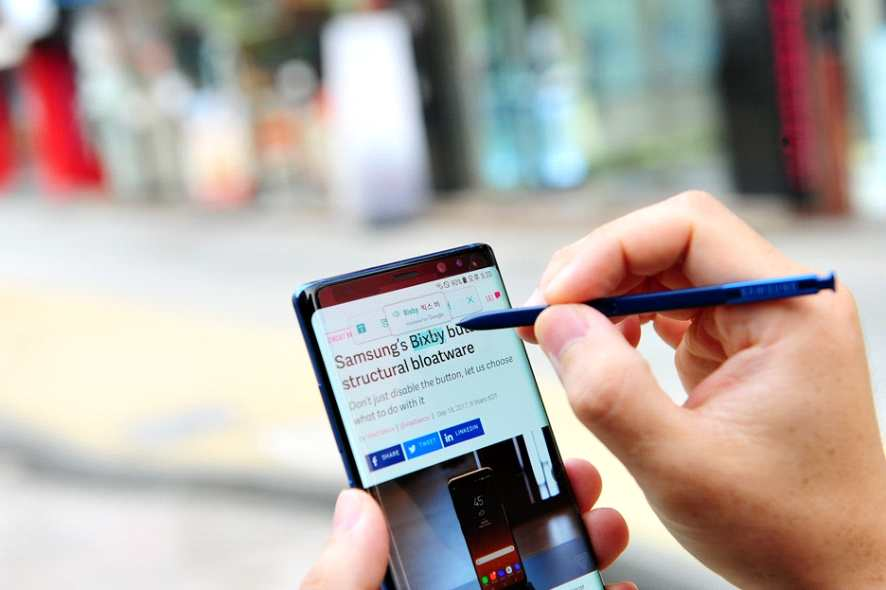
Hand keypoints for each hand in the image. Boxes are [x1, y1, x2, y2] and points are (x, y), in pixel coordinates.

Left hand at [301, 459, 634, 588]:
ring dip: (580, 543)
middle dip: (543, 500)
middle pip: (496, 540)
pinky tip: (618, 583)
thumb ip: (339, 579)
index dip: (463, 474)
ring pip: (539, 574)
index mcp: (397, 580)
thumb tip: (354, 504)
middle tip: (577, 473)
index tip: (502, 429)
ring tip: (606, 522)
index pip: (426, 519)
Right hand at [522, 192, 885, 587]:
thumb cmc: (785, 527)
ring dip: (604, 297)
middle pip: (669, 244)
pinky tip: (601, 351)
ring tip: (561, 335)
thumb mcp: (680, 464)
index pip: (688, 228)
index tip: (557, 297)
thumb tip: (554, 323)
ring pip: (662, 272)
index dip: (610, 250)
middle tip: (543, 318)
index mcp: (790, 311)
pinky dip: (622, 322)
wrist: (830, 570)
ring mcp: (758, 323)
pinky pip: (667, 309)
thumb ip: (609, 390)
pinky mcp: (737, 346)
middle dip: (596, 273)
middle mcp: (780, 302)